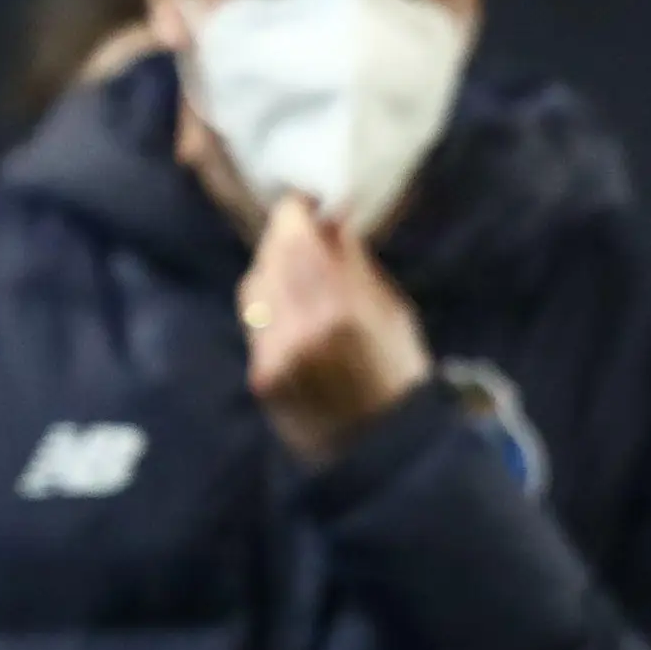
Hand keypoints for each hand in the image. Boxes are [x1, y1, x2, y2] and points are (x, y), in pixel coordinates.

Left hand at [240, 198, 429, 463]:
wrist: (379, 448)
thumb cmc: (397, 371)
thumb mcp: (391, 311)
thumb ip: (353, 264)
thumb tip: (328, 216)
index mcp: (342, 310)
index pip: (296, 241)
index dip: (293, 214)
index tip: (303, 201)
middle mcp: (299, 331)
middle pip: (269, 260)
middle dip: (281, 238)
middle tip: (299, 228)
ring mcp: (273, 356)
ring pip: (253, 289)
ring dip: (270, 269)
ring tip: (295, 267)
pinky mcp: (258, 376)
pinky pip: (254, 323)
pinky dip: (268, 306)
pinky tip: (289, 306)